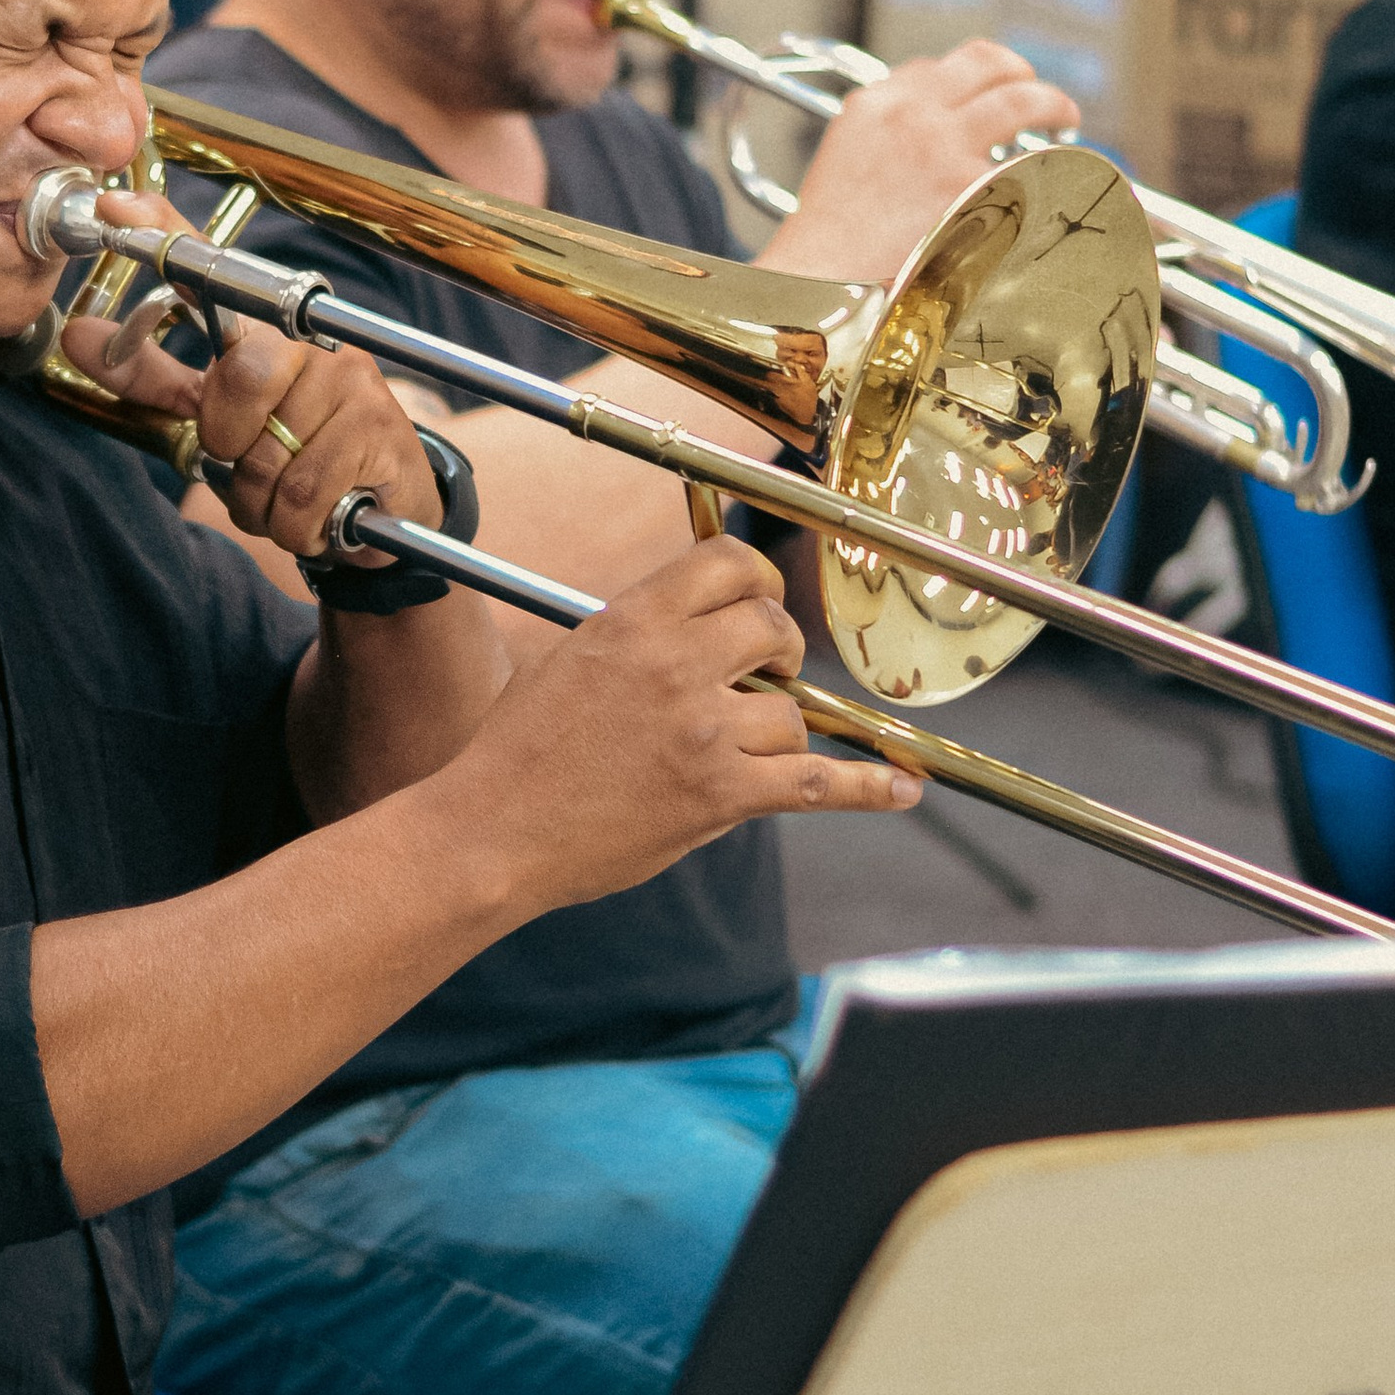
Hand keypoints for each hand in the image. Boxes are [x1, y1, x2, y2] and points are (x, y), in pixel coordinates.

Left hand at [62, 191, 443, 569]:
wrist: (388, 506)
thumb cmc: (296, 452)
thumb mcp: (220, 416)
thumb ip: (151, 379)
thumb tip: (76, 337)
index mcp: (270, 331)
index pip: (214, 272)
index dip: (163, 234)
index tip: (113, 205)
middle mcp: (316, 343)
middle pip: (239, 379)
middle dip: (230, 444)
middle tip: (252, 460)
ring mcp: (355, 384)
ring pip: (265, 459)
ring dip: (262, 502)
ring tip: (289, 495)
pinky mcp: (381, 433)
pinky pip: (302, 497)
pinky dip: (294, 527)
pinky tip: (319, 515)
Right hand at [444, 534, 920, 910]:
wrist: (492, 831)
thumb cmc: (520, 750)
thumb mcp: (572, 658)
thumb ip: (641, 633)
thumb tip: (705, 621)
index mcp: (632, 621)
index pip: (727, 564)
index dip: (757, 580)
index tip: (761, 603)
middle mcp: (673, 665)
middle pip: (773, 627)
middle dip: (780, 649)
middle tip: (768, 671)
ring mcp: (702, 732)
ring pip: (790, 711)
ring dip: (778, 728)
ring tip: (745, 745)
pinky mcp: (718, 796)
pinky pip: (817, 783)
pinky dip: (869, 787)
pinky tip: (903, 789)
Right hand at [763, 39, 1080, 286]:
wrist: (820, 278)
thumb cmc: (830, 238)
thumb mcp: (846, 158)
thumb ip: (887, 132)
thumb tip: (932, 126)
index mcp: (874, 102)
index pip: (936, 66)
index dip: (970, 77)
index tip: (986, 93)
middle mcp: (911, 112)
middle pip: (986, 63)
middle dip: (1020, 73)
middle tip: (1039, 97)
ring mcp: (944, 145)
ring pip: (1020, 98)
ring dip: (1052, 102)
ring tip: (1064, 118)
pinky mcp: (971, 186)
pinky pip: (1026, 161)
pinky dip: (1047, 163)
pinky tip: (1055, 174)